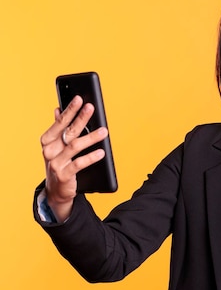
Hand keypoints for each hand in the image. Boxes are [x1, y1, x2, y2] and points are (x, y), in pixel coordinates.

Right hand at [40, 95, 107, 220]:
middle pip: (68, 131)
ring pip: (75, 146)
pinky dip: (91, 158)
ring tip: (104, 131)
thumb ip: (58, 128)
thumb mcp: (57, 145)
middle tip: (91, 108)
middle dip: (81, 118)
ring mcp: (55, 163)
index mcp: (47, 140)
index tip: (79, 99)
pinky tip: (101, 152)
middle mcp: (49, 151)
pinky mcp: (63, 175)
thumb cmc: (59, 162)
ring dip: (91, 138)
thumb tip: (58, 109)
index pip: (60, 122)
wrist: (56, 190)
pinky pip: (79, 164)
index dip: (70, 110)